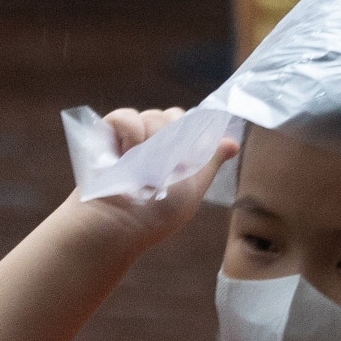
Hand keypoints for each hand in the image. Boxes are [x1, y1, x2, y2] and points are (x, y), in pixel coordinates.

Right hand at [65, 108, 234, 250]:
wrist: (116, 224)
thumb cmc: (155, 214)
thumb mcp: (191, 191)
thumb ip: (209, 162)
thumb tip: (233, 143)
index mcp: (175, 154)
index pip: (189, 123)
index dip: (190, 134)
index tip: (184, 156)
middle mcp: (153, 142)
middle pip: (173, 116)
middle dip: (172, 141)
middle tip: (162, 166)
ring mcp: (130, 137)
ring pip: (152, 115)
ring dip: (151, 142)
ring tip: (141, 168)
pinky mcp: (107, 134)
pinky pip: (124, 116)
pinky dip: (129, 131)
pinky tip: (125, 153)